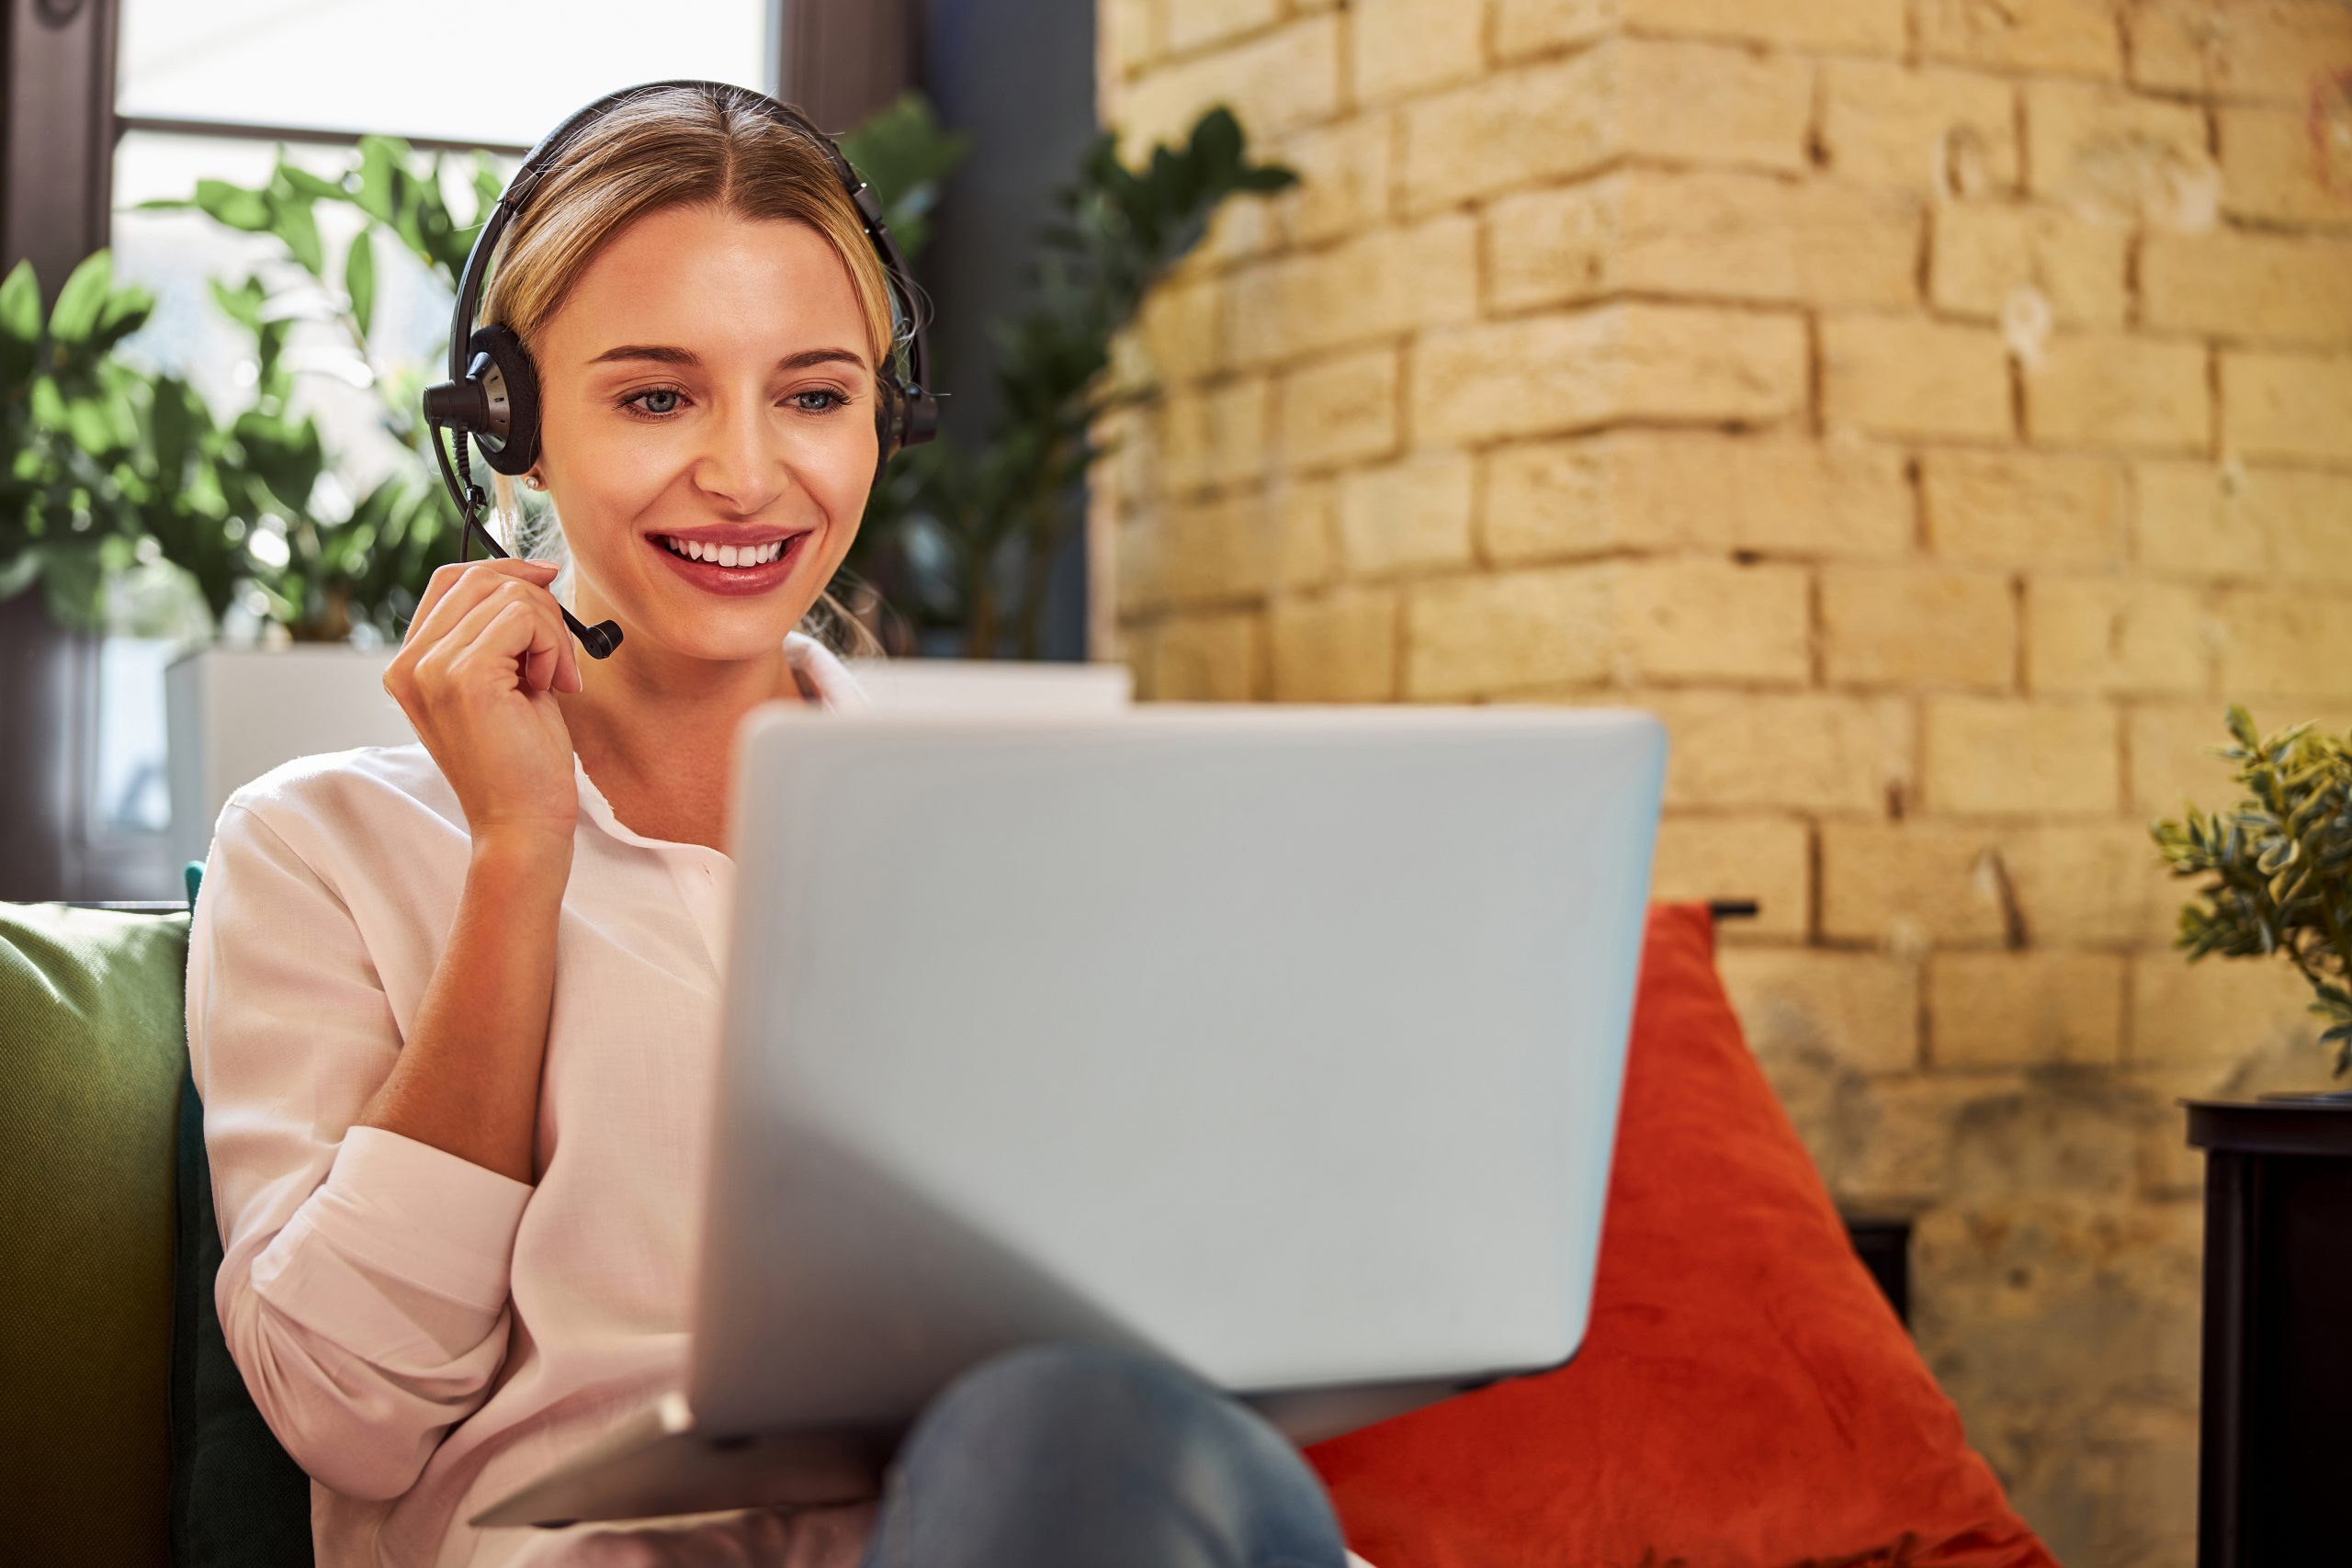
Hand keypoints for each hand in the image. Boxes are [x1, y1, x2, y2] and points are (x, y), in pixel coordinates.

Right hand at [383, 557, 582, 849]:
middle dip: (539, 605)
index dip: (504, 571)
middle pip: (481, 578)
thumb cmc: (523, 762)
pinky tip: (553, 686)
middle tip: (561, 658)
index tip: (547, 583)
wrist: (523, 825)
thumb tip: (533, 572)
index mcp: (411, 665)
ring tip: (556, 681)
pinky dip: (554, 645)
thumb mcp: (505, 683)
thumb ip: (500, 633)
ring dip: (552, 631)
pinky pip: (524, 617)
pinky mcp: (463, 676)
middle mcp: (409, 664)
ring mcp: (431, 668)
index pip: (451, 581)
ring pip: (508, 594)